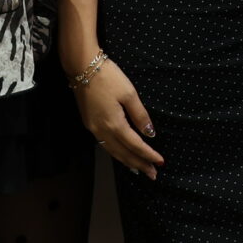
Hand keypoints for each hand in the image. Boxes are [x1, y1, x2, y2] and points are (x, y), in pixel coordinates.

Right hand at [72, 56, 163, 178]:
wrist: (82, 68)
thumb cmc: (108, 77)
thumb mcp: (129, 93)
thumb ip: (140, 115)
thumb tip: (150, 133)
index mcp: (114, 124)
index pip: (135, 145)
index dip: (148, 155)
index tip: (160, 163)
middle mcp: (102, 131)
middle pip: (123, 153)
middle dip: (139, 164)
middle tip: (153, 174)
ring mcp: (94, 129)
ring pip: (112, 152)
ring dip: (127, 162)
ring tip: (140, 170)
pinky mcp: (89, 124)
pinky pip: (105, 145)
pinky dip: (116, 153)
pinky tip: (122, 155)